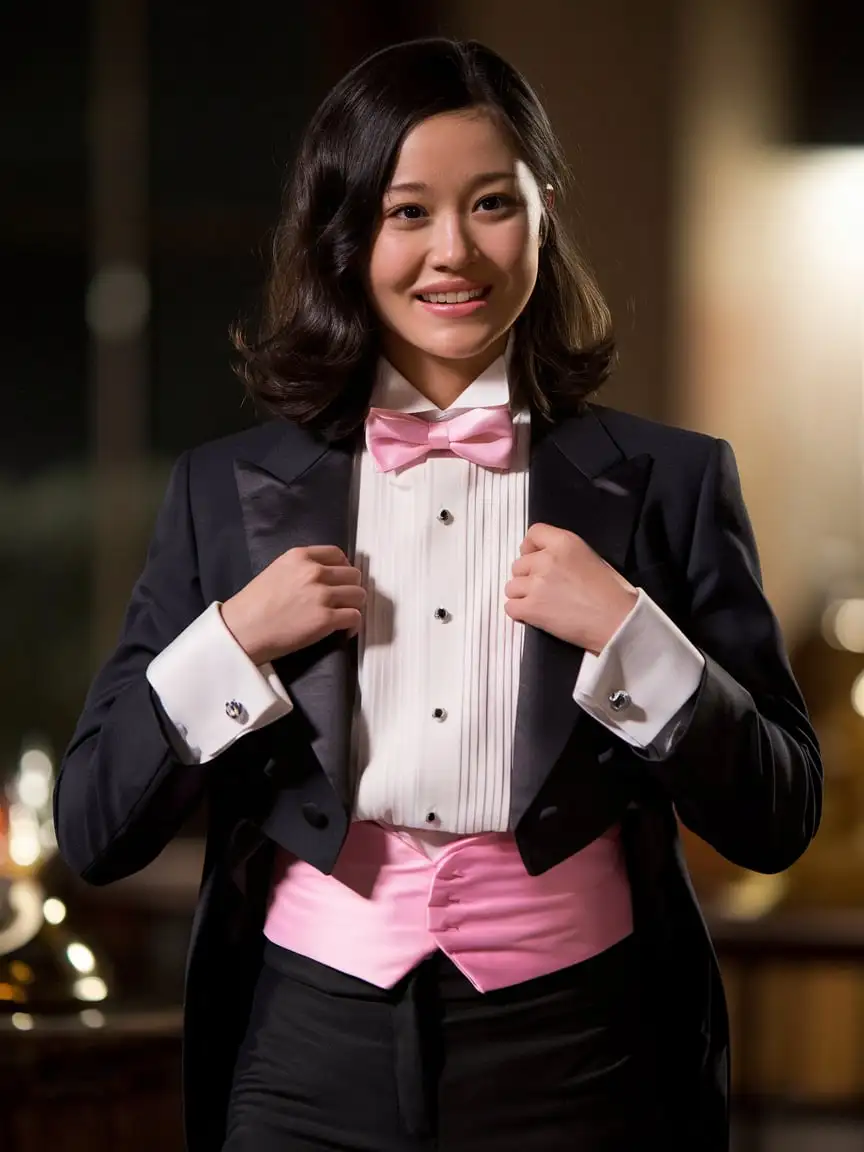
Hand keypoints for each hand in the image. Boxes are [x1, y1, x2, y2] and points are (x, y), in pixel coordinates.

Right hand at [220, 545, 365, 664]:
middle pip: (353, 575)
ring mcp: (321, 595)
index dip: (343, 568)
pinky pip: (355, 617)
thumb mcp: (276, 571)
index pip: (337, 554)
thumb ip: (301, 568)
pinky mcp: (325, 619)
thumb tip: (325, 576)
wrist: (241, 630)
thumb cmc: (252, 606)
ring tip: (344, 615)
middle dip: (350, 588)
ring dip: (354, 606)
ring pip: (359, 595)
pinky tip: (345, 630)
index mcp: (300, 556)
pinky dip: (353, 625)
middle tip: (343, 601)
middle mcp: (313, 571)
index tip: (340, 580)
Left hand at [504, 523, 636, 654]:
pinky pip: (510, 607)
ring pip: (511, 587)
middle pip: (518, 564)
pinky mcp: (531, 608)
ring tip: (543, 604)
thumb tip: (545, 558)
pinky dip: (520, 612)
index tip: (533, 557)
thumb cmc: (613, 593)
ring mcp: (536, 584)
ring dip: (522, 595)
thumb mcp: (592, 558)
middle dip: (527, 577)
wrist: (617, 622)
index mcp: (564, 543)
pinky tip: (536, 616)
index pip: (534, 533)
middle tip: (545, 589)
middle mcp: (546, 559)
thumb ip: (564, 554)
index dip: (530, 547)